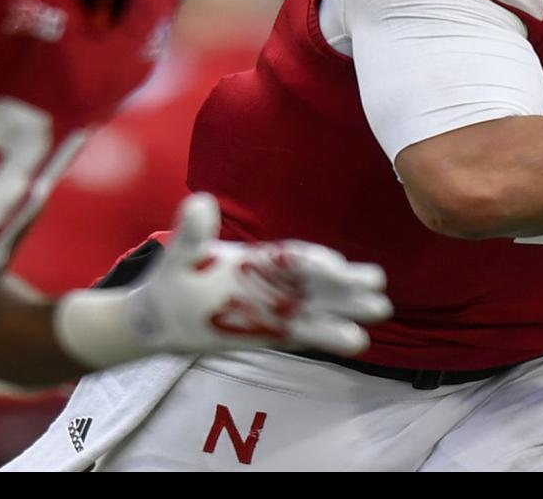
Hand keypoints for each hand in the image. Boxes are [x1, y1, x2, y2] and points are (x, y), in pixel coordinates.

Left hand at [55, 194, 390, 367]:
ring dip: (346, 311)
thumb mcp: (181, 254)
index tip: (335, 266)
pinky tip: (356, 340)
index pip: (291, 258)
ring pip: (318, 309)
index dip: (312, 262)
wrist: (164, 315)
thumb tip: (199, 201)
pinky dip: (329, 335)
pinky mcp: (275, 330)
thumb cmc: (174, 278)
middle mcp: (275, 281)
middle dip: (345, 283)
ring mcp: (277, 307)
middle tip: (376, 283)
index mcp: (258, 258)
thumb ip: (194, 233)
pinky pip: (306, 333)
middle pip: (317, 281)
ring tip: (379, 312)